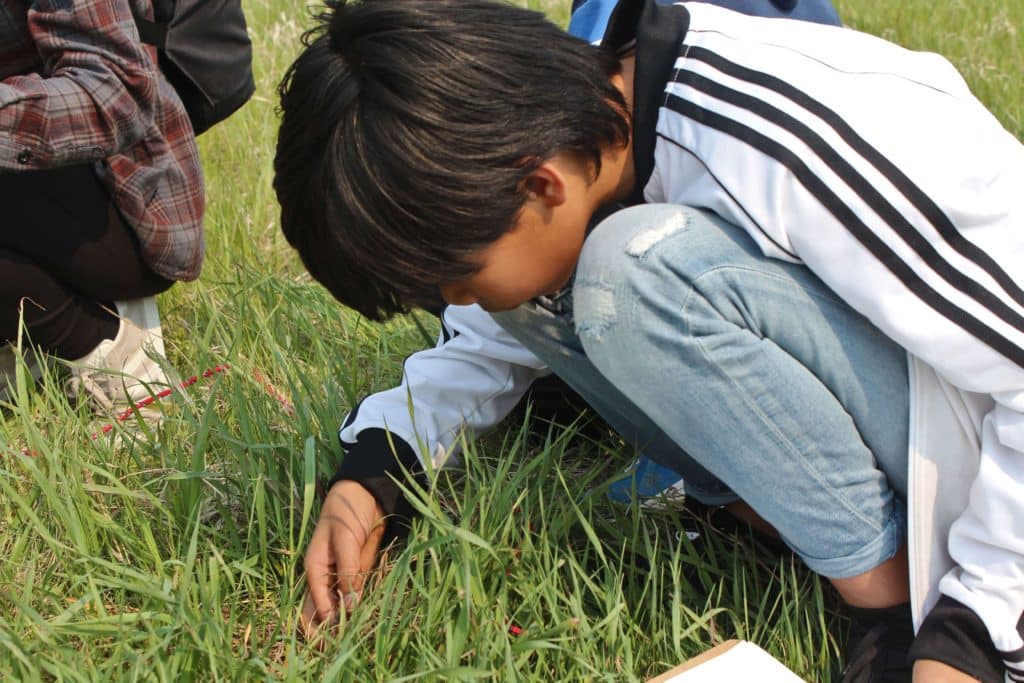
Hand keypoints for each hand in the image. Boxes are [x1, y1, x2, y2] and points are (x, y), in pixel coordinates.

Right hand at [300, 480, 385, 637]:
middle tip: (339, 644)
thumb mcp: (346, 541)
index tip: (340, 635)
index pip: (315, 604)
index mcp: (314, 569)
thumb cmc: (347, 513)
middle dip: (328, 630)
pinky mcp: (358, 572)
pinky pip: (357, 593)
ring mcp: (342, 575)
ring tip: (352, 637)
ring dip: (346, 620)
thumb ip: (348, 572)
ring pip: (340, 606)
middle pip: (321, 611)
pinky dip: (360, 605)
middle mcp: (325, 577)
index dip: (326, 622)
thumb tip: (350, 605)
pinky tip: (366, 618)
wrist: (365, 494)